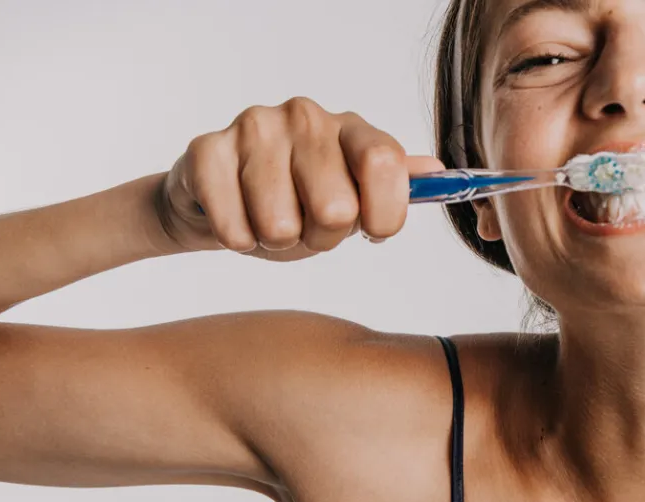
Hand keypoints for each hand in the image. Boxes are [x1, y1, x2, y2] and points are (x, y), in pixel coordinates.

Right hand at [157, 97, 443, 260]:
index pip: (386, 164)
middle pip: (335, 209)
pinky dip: (239, 240)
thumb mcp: (353, 193)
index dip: (385, 214)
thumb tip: (437, 171)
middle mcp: (305, 117)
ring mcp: (254, 128)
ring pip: (281, 225)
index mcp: (349, 127)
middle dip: (323, 237)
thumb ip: (393, 184)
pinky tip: (238, 220)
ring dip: (277, 241)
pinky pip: (234, 227)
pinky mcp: (207, 150)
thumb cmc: (295, 197)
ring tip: (270, 221)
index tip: (372, 232)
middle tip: (307, 226)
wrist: (217, 194)